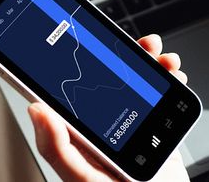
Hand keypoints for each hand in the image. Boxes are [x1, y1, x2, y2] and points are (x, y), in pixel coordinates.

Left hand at [29, 34, 190, 181]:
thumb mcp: (83, 179)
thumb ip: (59, 149)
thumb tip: (36, 109)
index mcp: (77, 133)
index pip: (67, 89)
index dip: (71, 62)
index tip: (81, 40)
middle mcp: (102, 123)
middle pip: (107, 77)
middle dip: (125, 57)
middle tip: (138, 45)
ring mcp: (130, 122)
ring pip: (136, 81)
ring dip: (150, 63)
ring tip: (161, 58)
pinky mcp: (153, 126)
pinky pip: (159, 94)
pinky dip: (168, 79)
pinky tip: (173, 73)